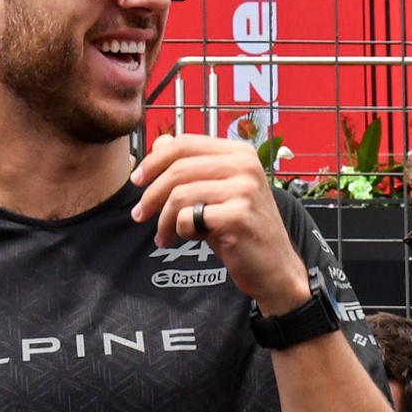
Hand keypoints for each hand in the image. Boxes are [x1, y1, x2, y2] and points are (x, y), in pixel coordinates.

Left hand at [129, 134, 309, 314]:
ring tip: (164, 237)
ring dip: (163, 220)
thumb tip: (159, 143)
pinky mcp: (237, 217)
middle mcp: (245, 166)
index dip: (154, 160)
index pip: (185, 143)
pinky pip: (188, 219)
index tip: (137, 179)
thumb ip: (192, 166)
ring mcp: (244, 190)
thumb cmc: (242, 229)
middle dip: (151, 194)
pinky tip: (194, 239)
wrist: (274, 268)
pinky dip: (182, 232)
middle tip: (139, 214)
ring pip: (179, 195)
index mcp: (240, 153)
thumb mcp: (217, 192)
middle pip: (178, 168)